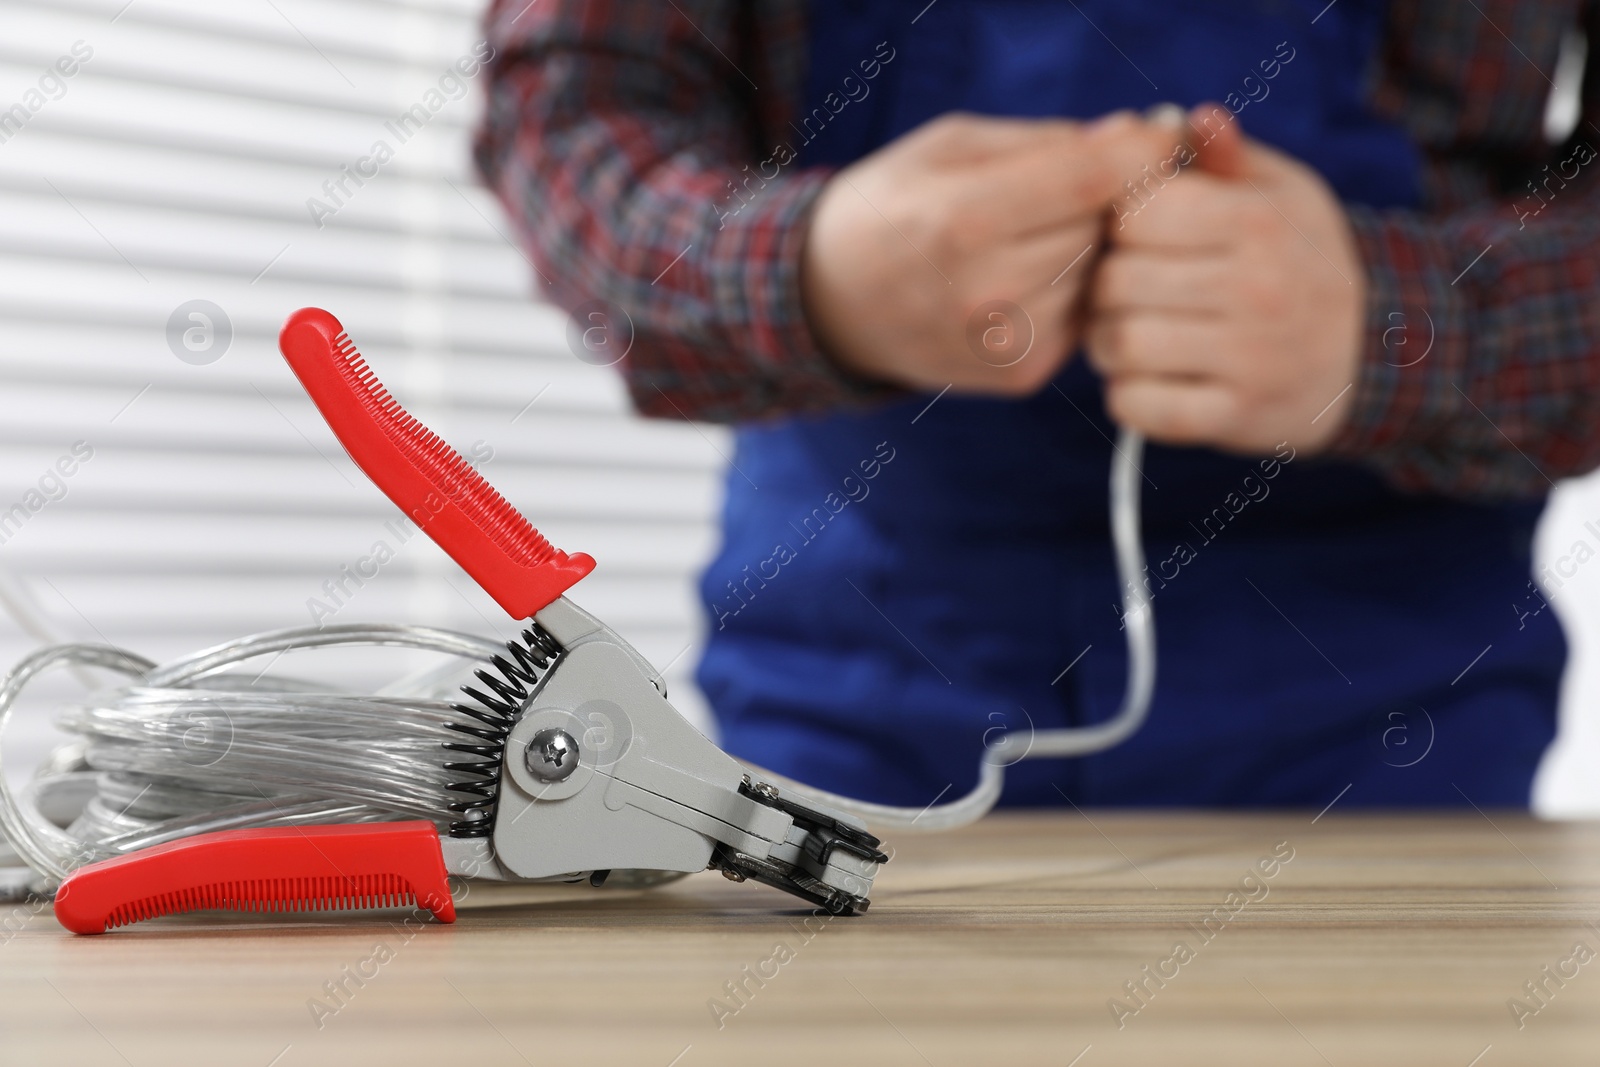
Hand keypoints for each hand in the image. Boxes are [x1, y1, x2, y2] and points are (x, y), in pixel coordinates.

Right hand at [801, 111, 1180, 395]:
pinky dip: (1071, 292)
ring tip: (1037, 236)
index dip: (1144, 150)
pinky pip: (1085, 316)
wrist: (833, 302)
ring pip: (1101, 274)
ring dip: (1088, 249)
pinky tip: (1027, 279)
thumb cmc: (892, 207)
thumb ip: (1046, 140)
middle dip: (1107, 199)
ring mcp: (1007, 343)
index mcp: (963, 220)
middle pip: (1105, 227)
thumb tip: (1136, 134)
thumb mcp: (950, 146)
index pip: (1094, 180)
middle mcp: (987, 292)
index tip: (1164, 132)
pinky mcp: (1021, 375)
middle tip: (1080, 186)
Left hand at [1086, 104, 1365, 453]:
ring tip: (1127, 334)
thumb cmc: (1303, 260)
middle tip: (1119, 292)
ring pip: (1120, 345)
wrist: (1378, 353)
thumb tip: (1191, 119)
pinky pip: (1140, 407)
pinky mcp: (1236, 416)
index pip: (1137, 211)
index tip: (1134, 235)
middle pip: (1116, 281)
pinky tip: (1146, 379)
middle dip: (1104, 287)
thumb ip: (1226, 157)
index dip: (1119, 222)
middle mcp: (1257, 288)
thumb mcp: (1282, 193)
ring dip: (1106, 343)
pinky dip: (1127, 397)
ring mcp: (1248, 358)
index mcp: (1259, 221)